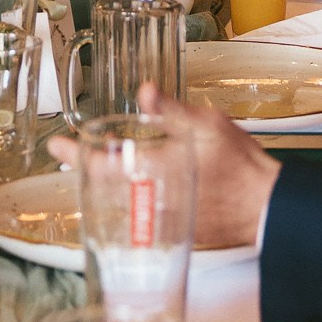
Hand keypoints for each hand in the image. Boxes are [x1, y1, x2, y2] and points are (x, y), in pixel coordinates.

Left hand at [45, 84, 279, 252]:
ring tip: (97, 167)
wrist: (266, 208)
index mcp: (154, 172)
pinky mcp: (174, 230)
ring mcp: (161, 220)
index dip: (75, 154)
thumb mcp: (207, 126)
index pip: (101, 164)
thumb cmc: (241, 168)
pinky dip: (130, 197)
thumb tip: (144, 91)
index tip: (55, 145)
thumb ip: (172, 111)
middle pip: (104, 186)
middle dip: (85, 169)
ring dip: (106, 184)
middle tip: (70, 155)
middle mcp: (151, 201)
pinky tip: (133, 186)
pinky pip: (140, 214)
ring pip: (120, 201)